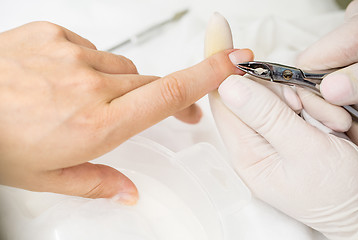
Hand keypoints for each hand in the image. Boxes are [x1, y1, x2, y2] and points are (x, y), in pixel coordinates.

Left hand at [0, 21, 249, 203]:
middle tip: (139, 111)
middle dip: (154, 96)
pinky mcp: (54, 33)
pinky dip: (85, 63)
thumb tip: (128, 193)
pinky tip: (62, 78)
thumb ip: (98, 183)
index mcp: (96, 124)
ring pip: (119, 67)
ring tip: (81, 99)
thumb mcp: (48, 177)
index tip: (231, 64)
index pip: (167, 95)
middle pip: (148, 82)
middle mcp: (90, 85)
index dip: (206, 77)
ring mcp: (71, 54)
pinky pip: (89, 48)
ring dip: (113, 83)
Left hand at [205, 11, 357, 238]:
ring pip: (281, 93)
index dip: (221, 67)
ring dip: (308, 100)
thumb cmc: (338, 193)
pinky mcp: (296, 127)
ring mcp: (277, 133)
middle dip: (287, 93)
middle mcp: (256, 142)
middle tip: (315, 115)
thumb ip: (267, 117)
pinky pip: (300, 100)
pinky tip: (334, 127)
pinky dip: (319, 105)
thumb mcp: (304, 153)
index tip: (219, 31)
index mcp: (247, 153)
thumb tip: (228, 85)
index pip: (223, 102)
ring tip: (331, 128)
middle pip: (256, 93)